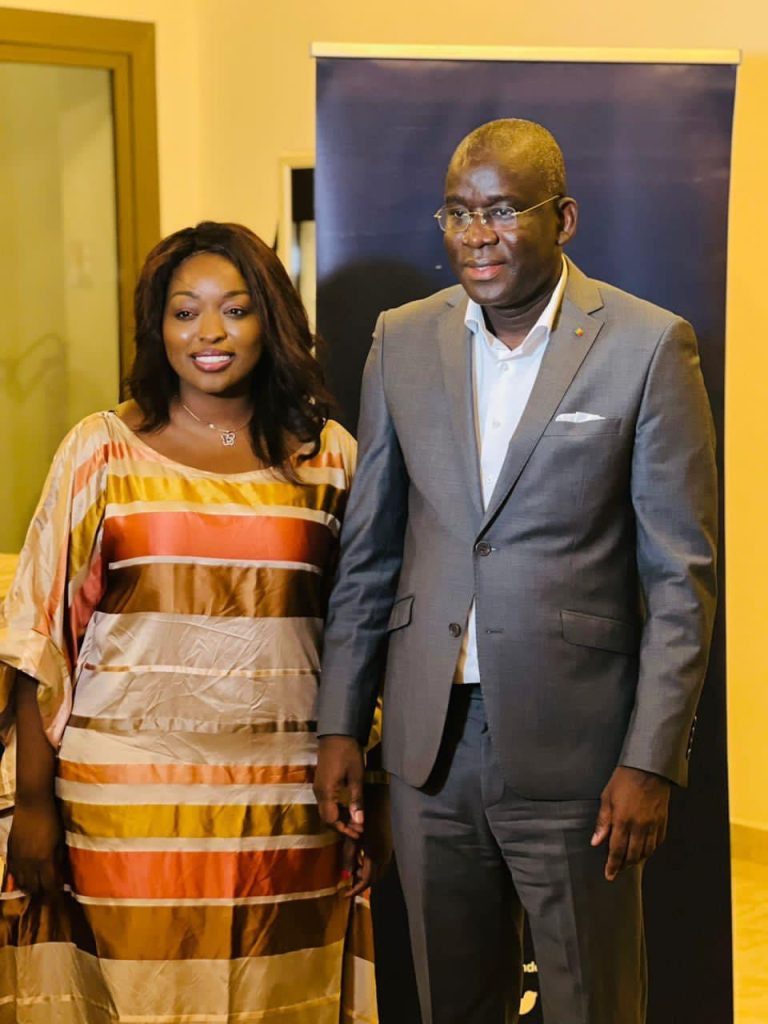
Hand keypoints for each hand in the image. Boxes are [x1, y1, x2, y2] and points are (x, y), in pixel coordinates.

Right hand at [7, 797, 63, 894]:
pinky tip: (24, 881)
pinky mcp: (10, 854)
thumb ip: (59, 860)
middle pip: (35, 888)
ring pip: (22, 884)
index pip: (50, 886)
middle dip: (43, 895)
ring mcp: (18, 860)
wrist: (32, 805)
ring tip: (37, 891)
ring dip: (30, 890)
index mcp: (45, 861)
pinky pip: (12, 874)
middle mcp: (29, 864)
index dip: (55, 896)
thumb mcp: (60, 841)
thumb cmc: (51, 820)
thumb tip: (60, 875)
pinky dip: (19, 881)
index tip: (60, 901)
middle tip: (49, 898)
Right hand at [314, 735, 364, 840]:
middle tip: (358, 829)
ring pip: (325, 811)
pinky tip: (348, 808)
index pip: (332, 819)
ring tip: (355, 821)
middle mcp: (318, 792)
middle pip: (327, 817)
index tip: (359, 832)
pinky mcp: (320, 783)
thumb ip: (357, 800)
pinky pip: (326, 803)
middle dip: (342, 826)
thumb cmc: (348, 752)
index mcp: (326, 792)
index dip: (345, 829)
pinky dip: (336, 810)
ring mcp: (318, 787)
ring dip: (339, 818)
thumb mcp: (356, 776)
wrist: (336, 732)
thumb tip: (359, 822)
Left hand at [340, 784, 392, 897]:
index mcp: (375, 855)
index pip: (367, 880)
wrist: (381, 799)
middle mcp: (384, 856)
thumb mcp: (354, 837)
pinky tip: (362, 858)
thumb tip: (345, 876)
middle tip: (348, 883)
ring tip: (354, 870)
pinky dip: (371, 866)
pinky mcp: (388, 844)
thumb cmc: (364, 815)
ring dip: (366, 874)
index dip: (356, 889)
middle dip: (361, 883)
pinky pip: (380, 862)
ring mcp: (388, 850)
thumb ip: (349, 855)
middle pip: (374, 878)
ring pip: (378, 871)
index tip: (345, 894)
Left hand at [591, 765, 670, 880]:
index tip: (609, 874)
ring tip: (629, 863)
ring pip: (646, 852)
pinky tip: (645, 850)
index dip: (612, 865)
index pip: (616, 850)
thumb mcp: (607, 797)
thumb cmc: (625, 779)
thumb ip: (602, 822)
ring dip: (637, 860)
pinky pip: (657, 843)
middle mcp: (639, 827)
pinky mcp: (662, 822)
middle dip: (624, 866)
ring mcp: (653, 825)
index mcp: (623, 821)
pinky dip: (650, 850)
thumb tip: (596, 841)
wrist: (648, 768)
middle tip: (618, 870)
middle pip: (632, 855)